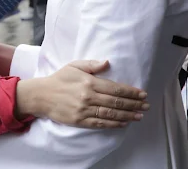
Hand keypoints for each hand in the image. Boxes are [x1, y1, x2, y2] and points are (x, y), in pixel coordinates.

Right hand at [17, 60, 148, 128]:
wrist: (41, 95)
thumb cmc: (59, 78)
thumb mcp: (74, 66)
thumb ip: (92, 65)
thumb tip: (107, 62)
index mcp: (89, 82)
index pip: (115, 88)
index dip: (131, 92)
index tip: (142, 94)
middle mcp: (88, 97)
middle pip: (116, 102)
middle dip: (134, 104)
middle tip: (146, 106)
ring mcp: (84, 110)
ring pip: (111, 114)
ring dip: (128, 115)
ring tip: (139, 116)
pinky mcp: (80, 121)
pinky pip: (100, 123)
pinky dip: (114, 124)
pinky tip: (123, 123)